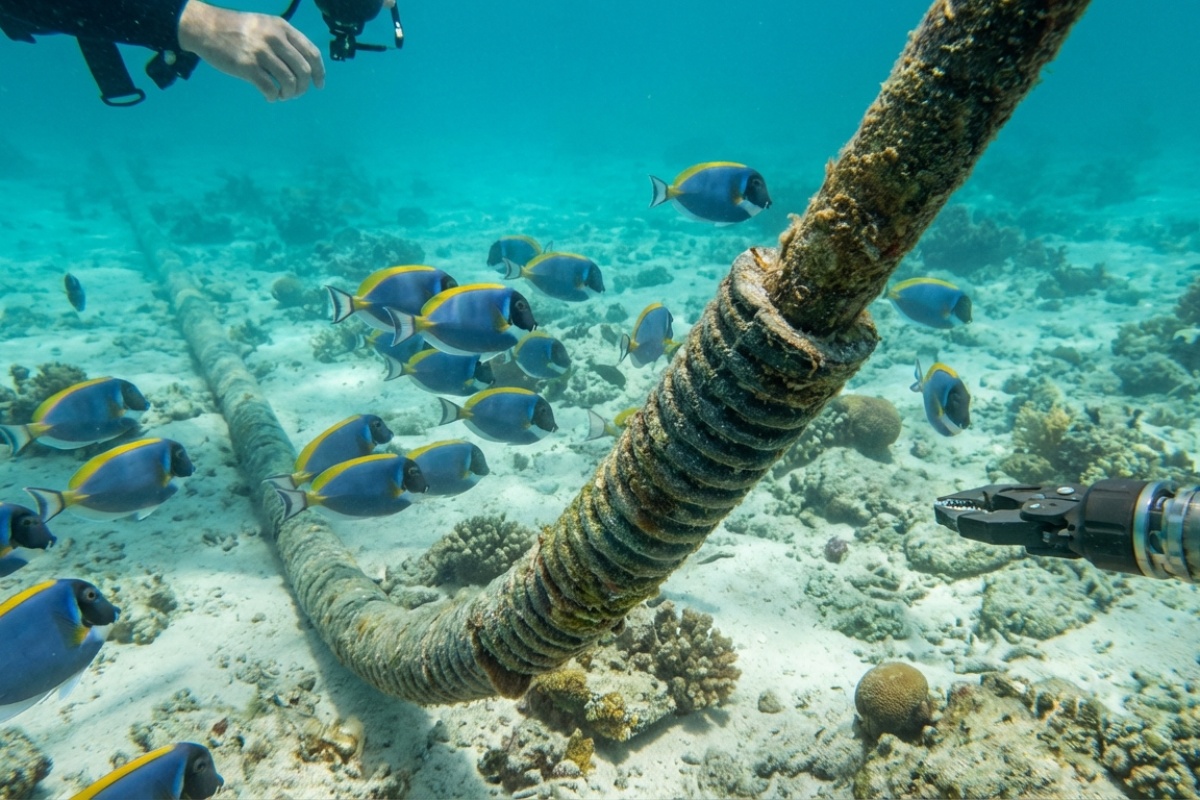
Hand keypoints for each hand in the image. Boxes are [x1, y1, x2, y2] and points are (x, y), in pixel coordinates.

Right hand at [178, 0, 325, 101]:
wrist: (205, 27)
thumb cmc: (237, 29)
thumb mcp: (265, 25)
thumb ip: (284, 40)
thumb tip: (304, 67)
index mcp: (282, 28)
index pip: (311, 53)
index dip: (319, 72)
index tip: (319, 85)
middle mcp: (274, 38)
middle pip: (303, 71)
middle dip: (303, 87)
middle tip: (295, 93)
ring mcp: (261, 52)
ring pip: (289, 82)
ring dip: (288, 94)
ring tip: (281, 95)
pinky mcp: (247, 66)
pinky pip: (270, 89)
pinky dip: (273, 97)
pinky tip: (269, 97)